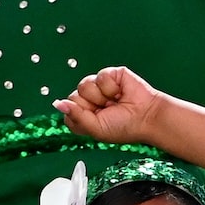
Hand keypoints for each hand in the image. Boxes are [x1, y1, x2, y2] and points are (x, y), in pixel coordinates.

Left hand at [56, 67, 171, 146]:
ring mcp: (99, 86)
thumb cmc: (125, 127)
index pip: (67, 109)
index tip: (95, 121)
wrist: (147, 117)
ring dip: (101, 97)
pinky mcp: (110, 75)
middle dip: (90, 106)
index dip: (79, 115)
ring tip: (115, 102)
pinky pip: (99, 77)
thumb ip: (75, 116)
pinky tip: (120, 93)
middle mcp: (90, 99)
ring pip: (84, 85)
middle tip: (107, 111)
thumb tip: (58, 104)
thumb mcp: (95, 128)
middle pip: (73, 96)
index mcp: (85, 114)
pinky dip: (111, 88)